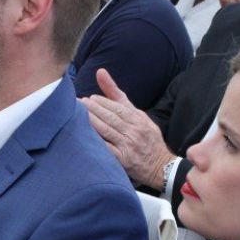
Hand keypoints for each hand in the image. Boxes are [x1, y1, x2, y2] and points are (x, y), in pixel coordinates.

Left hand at [81, 68, 174, 187]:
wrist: (161, 166)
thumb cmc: (147, 139)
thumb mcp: (139, 115)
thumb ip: (119, 96)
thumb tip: (100, 72)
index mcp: (138, 118)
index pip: (118, 107)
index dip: (102, 102)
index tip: (89, 98)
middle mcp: (134, 130)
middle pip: (111, 117)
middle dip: (93, 109)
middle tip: (79, 104)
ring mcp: (128, 145)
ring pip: (107, 130)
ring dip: (92, 121)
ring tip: (78, 115)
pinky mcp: (123, 159)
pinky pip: (107, 149)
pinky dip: (96, 142)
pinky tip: (84, 137)